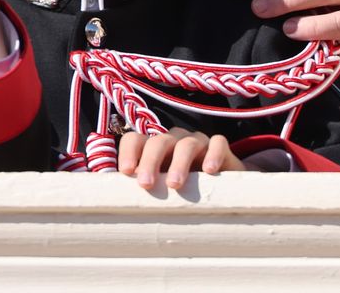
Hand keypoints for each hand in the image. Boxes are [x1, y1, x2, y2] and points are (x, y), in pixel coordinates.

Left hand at [116, 128, 242, 190]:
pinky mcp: (219, 147)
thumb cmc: (184, 190)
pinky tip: (209, 170)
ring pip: (186, 144)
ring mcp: (197, 141)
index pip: (135, 140)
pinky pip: (217, 143)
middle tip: (146, 184)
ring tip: (174, 184)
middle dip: (150, 161)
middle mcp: (173, 140)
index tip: (126, 171)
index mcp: (154, 148)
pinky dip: (213, 154)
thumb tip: (117, 200)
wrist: (223, 189)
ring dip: (179, 163)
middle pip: (158, 142)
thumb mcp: (161, 189)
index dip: (129, 152)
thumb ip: (144, 188)